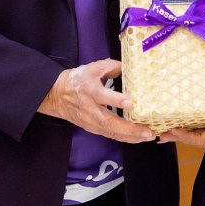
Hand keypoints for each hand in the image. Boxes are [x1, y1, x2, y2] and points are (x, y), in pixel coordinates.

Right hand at [38, 58, 154, 143]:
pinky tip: (138, 138)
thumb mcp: (93, 68)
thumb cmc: (78, 80)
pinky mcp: (92, 128)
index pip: (101, 95)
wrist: (57, 96)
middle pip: (109, 121)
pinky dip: (125, 138)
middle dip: (130, 128)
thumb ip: (111, 67)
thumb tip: (129, 68)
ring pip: (111, 131)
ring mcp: (91, 121)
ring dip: (130, 136)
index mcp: (89, 89)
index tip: (130, 102)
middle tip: (147, 131)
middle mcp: (90, 108)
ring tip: (147, 136)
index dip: (115, 99)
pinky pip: (110, 135)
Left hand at [159, 93, 204, 148]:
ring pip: (204, 138)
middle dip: (180, 138)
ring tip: (171, 130)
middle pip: (199, 141)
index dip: (184, 136)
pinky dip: (198, 131)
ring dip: (188, 135)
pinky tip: (193, 124)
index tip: (169, 130)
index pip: (201, 139)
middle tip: (160, 134)